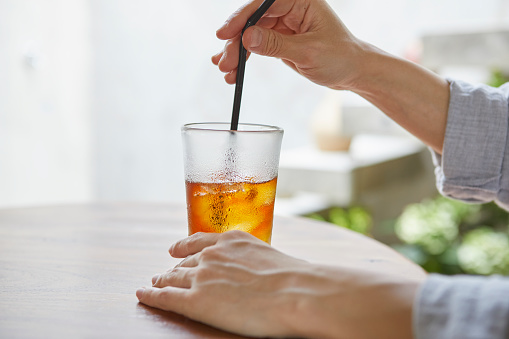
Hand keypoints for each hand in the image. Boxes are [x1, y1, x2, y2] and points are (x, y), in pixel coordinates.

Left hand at [137, 230, 425, 338]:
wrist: (297, 292)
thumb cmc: (295, 278)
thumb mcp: (272, 258)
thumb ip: (256, 260)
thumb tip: (264, 273)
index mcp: (232, 241)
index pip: (200, 241)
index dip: (185, 245)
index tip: (177, 248)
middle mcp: (212, 254)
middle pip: (185, 261)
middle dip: (174, 266)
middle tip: (165, 270)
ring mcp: (201, 275)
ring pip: (172, 276)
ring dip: (162, 278)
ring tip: (154, 281)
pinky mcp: (195, 299)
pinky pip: (164, 295)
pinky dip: (150, 293)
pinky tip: (142, 292)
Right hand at [212, 0, 365, 90]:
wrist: (352, 72)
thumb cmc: (340, 58)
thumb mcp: (308, 52)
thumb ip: (276, 45)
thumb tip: (247, 38)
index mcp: (301, 1)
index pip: (263, 4)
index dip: (241, 18)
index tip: (224, 34)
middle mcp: (290, 8)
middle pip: (253, 20)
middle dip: (236, 42)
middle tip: (225, 62)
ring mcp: (284, 24)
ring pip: (251, 34)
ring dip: (237, 52)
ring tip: (226, 71)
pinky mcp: (280, 40)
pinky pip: (256, 46)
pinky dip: (245, 58)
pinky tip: (233, 70)